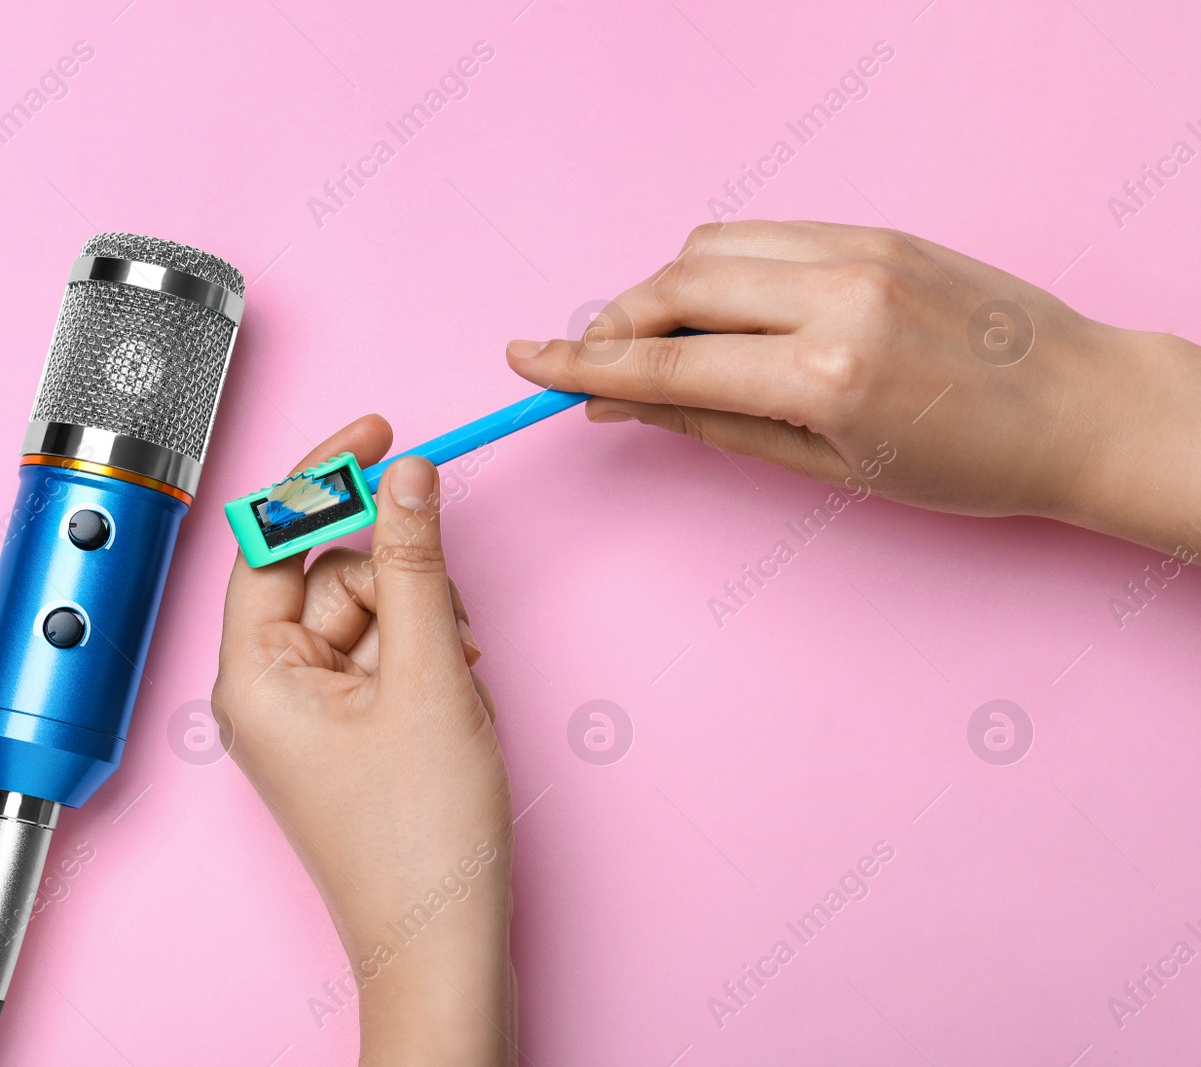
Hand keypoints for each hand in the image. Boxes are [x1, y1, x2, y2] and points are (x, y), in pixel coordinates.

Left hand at [212, 415, 516, 1065]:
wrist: (446, 943)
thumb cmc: (421, 841)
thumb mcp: (429, 675)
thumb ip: (417, 564)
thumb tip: (407, 477)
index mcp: (254, 676)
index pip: (269, 540)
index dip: (322, 479)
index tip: (375, 431)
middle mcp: (268, 691)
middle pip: (327, 573)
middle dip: (396, 575)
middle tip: (450, 612)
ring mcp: (308, 715)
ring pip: (364, 611)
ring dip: (421, 618)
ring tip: (459, 673)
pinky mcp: (345, 732)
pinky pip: (379, 655)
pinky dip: (424, 654)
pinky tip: (455, 689)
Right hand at [507, 220, 1200, 556]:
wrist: (1083, 407)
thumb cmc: (972, 464)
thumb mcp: (833, 470)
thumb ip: (717, 428)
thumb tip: (626, 408)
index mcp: (827, 375)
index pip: (666, 365)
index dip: (583, 367)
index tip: (526, 361)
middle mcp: (838, 295)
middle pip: (673, 286)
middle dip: (614, 325)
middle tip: (593, 366)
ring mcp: (859, 249)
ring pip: (709, 245)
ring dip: (665, 292)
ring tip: (667, 346)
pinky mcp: (875, 228)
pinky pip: (762, 233)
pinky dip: (722, 268)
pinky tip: (729, 313)